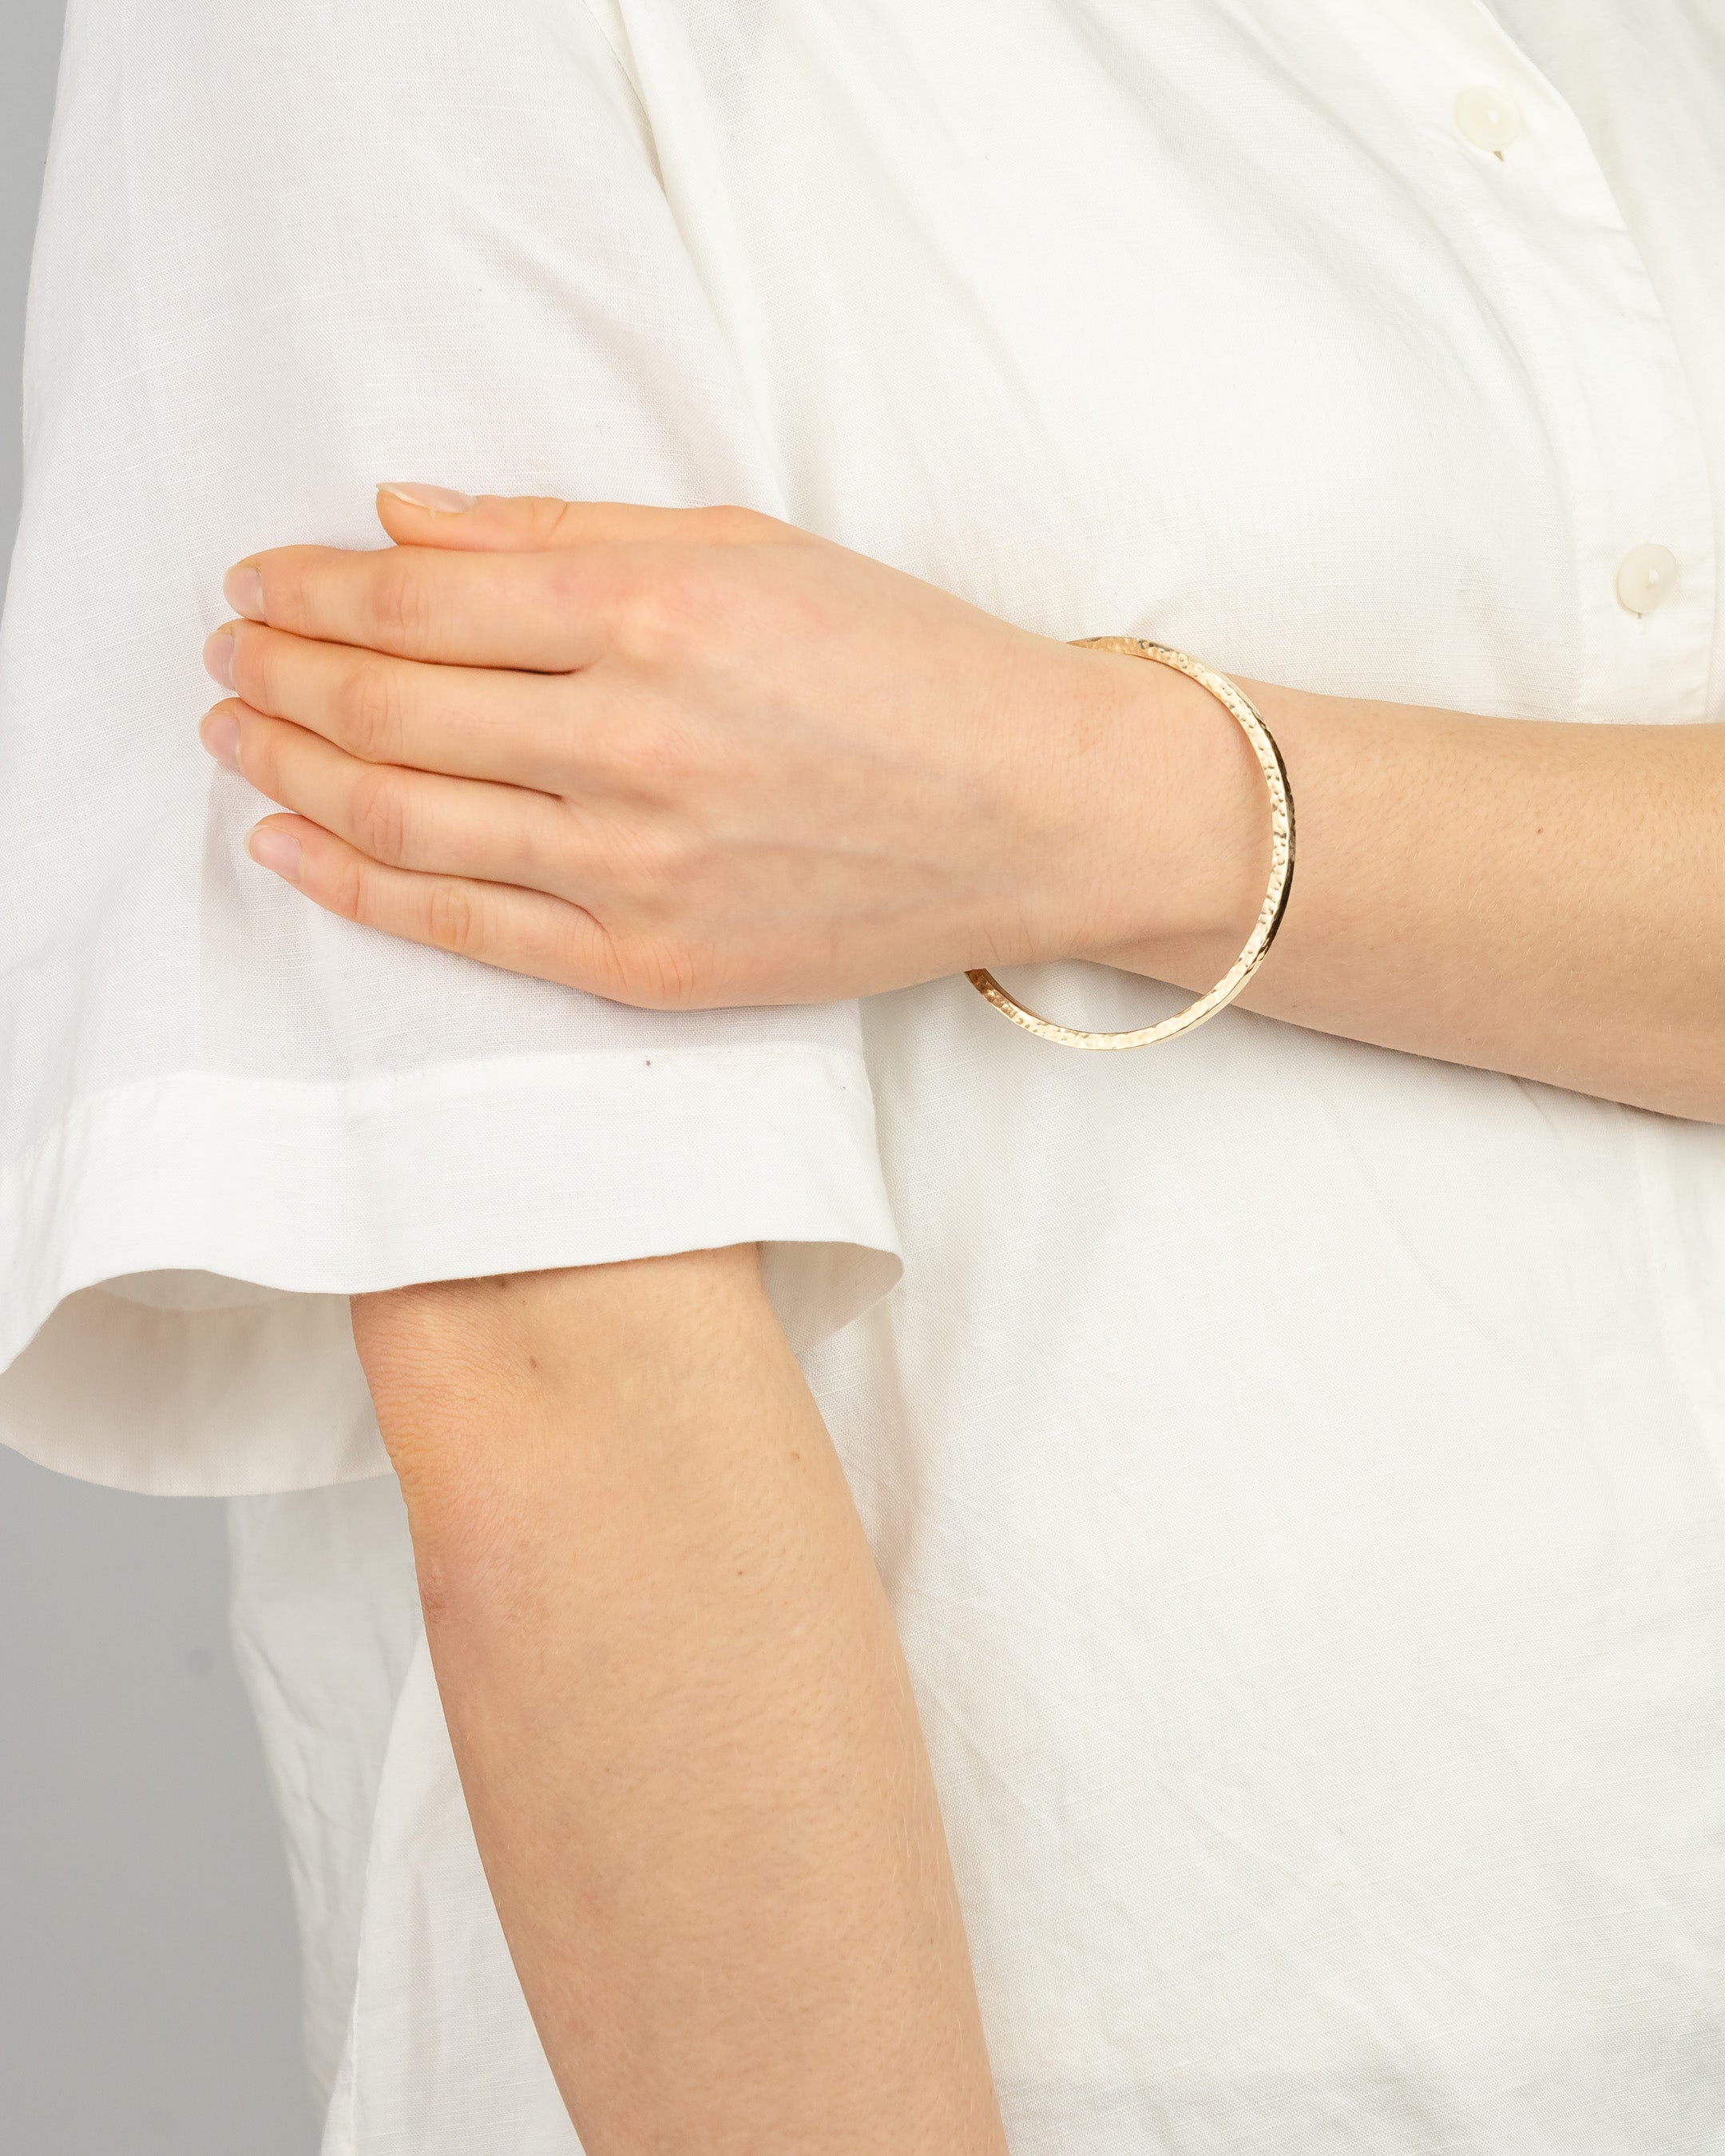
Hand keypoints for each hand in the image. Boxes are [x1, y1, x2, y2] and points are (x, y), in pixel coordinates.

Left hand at [198, 489, 1243, 1008]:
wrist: (1036, 814)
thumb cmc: (905, 664)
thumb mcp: (749, 547)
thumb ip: (559, 531)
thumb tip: (396, 518)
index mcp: (658, 612)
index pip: (414, 598)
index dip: (306, 590)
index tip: (256, 582)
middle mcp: (635, 744)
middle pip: (384, 708)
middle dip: (275, 675)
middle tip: (225, 655)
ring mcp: (640, 870)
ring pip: (401, 820)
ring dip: (288, 771)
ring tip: (237, 737)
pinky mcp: (654, 966)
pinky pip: (463, 931)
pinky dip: (355, 884)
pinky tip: (292, 845)